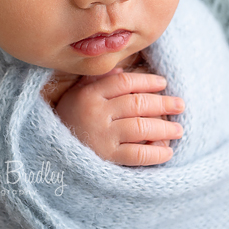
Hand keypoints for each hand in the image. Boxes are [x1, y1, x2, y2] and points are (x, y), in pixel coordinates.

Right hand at [53, 69, 184, 165]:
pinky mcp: (106, 158)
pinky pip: (136, 155)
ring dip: (164, 128)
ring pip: (141, 128)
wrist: (48, 152)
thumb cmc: (67, 119)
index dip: (146, 81)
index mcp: (89, 95)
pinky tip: (168, 152)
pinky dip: (155, 153)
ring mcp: (102, 137)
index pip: (124, 83)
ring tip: (179, 129)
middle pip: (136, 104)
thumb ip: (97, 81)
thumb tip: (121, 70)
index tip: (163, 83)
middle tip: (180, 105)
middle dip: (162, 104)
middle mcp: (96, 113)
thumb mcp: (75, 95)